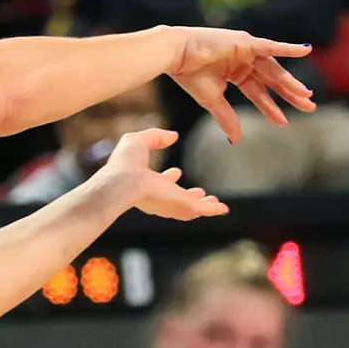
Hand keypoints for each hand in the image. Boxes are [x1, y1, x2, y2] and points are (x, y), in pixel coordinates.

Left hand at [94, 129, 228, 220]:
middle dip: (189, 196)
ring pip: (190, 208)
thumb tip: (172, 136)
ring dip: (202, 205)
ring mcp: (170, 203)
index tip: (176, 172)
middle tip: (200, 192)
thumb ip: (156, 136)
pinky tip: (224, 209)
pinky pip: (201, 210)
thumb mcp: (138, 140)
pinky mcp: (181, 206)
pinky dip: (213, 211)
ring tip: (214, 201)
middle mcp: (158, 196)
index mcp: (145, 182)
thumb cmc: (126, 162)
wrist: (124, 181)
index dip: (168, 178)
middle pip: (177, 199)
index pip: (160, 182)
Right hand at [164, 28, 315, 143]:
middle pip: (271, 79)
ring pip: (274, 68)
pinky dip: (289, 48)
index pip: (258, 92)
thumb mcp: (212, 100)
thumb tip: (236, 140)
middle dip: (289, 94)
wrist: (176, 55)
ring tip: (306, 95)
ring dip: (290, 82)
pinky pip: (272, 46)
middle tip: (308, 106)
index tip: (283, 121)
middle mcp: (243, 60)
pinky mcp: (246, 42)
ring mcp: (246, 49)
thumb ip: (227, 118)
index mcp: (235, 72)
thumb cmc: (190, 75)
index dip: (270, 107)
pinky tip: (306, 51)